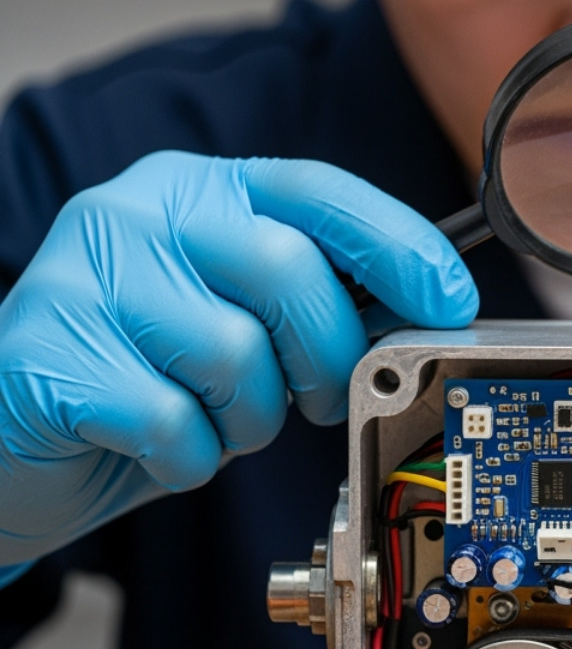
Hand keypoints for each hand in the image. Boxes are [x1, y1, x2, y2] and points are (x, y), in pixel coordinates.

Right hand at [0, 151, 477, 577]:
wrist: (16, 440)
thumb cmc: (147, 378)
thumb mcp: (244, 322)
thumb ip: (316, 302)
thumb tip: (424, 314)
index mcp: (200, 191)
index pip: (319, 191)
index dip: (398, 246)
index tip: (450, 299)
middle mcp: (138, 212)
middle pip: (287, 269)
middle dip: (327, 354)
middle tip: (317, 399)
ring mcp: (82, 276)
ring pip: (235, 353)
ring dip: (249, 418)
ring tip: (213, 420)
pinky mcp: (48, 354)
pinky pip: (172, 420)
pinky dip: (188, 457)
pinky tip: (159, 446)